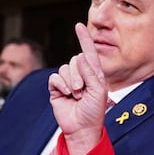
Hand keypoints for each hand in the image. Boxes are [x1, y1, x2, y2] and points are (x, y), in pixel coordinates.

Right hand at [49, 22, 107, 154]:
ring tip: (76, 95)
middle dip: (78, 75)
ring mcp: (67, 81)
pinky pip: (55, 77)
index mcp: (94, 74)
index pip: (89, 53)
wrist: (81, 128)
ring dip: (70, 82)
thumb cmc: (94, 112)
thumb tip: (80, 56)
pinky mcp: (56, 88)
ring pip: (64, 68)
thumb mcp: (98, 91)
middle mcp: (81, 75)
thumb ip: (91, 73)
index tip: (79, 25)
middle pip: (74, 60)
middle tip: (82, 91)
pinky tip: (66, 94)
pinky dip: (60, 84)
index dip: (84, 39)